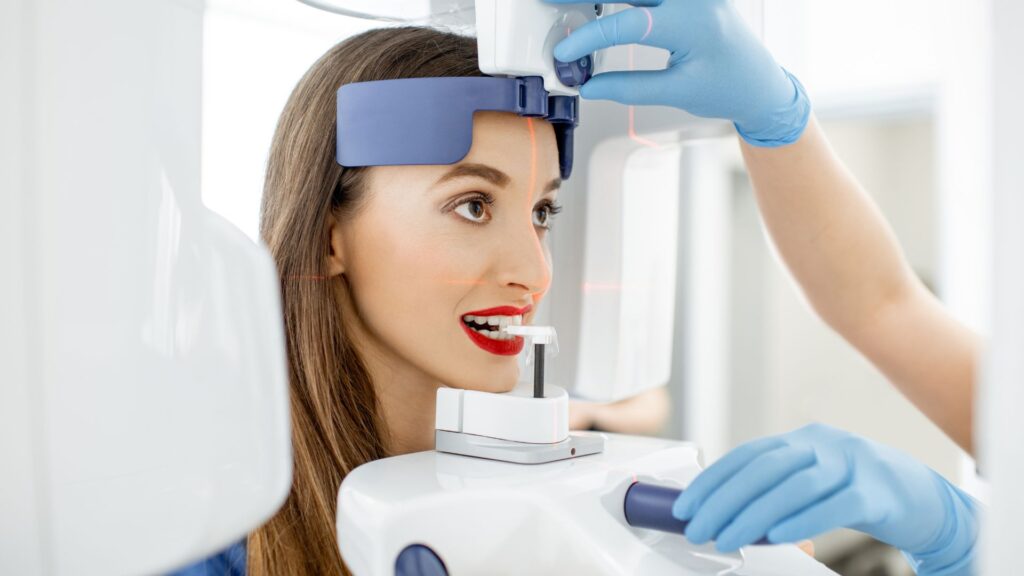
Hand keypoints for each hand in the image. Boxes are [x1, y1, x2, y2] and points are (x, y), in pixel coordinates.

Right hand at [544, 0, 809, 146]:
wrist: (760, 82)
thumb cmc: (728, 87)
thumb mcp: (677, 92)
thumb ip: (629, 88)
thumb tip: (590, 86)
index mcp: (692, 23)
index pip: (629, 25)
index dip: (590, 37)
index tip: (566, 53)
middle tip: (550, 1)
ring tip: (570, 3)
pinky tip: (602, 3)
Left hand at [672, 424, 977, 574]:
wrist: (926, 499)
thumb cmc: (858, 492)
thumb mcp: (813, 482)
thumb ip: (776, 491)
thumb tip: (725, 514)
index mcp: (802, 439)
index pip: (747, 456)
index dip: (713, 480)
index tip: (686, 506)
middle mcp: (824, 444)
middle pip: (765, 469)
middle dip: (725, 500)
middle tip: (699, 529)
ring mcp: (853, 465)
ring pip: (795, 487)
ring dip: (755, 515)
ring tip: (727, 538)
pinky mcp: (877, 493)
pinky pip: (836, 506)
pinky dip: (804, 521)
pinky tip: (779, 537)